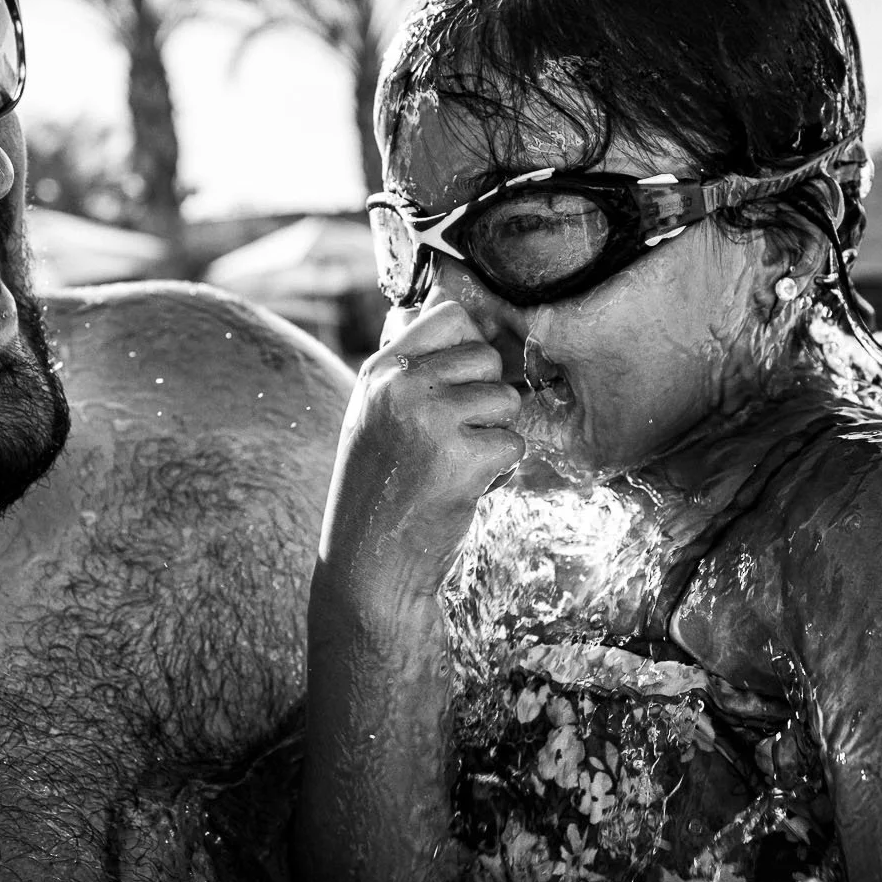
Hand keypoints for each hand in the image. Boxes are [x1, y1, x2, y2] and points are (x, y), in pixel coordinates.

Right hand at [316, 302, 523, 609]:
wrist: (368, 565)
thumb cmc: (379, 490)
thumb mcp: (376, 416)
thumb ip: (412, 373)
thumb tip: (466, 322)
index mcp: (379, 371)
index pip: (450, 317)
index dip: (470, 349)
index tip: (462, 384)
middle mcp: (402, 386)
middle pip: (487, 357)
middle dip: (486, 400)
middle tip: (455, 440)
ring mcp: (431, 420)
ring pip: (507, 401)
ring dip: (495, 437)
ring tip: (456, 465)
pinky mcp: (463, 459)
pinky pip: (514, 445)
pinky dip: (500, 472)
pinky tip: (464, 489)